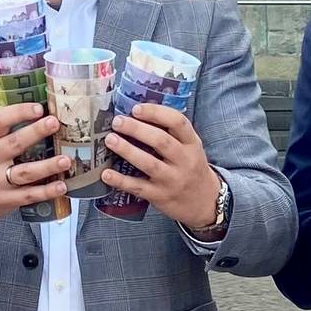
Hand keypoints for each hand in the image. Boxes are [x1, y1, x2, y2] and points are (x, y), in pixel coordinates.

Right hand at [0, 105, 70, 239]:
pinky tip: (61, 186)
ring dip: (47, 166)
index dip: (18, 113)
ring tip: (65, 160)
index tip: (38, 108)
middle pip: (14, 144)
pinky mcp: (5, 200)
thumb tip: (40, 111)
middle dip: (35, 132)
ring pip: (25, 172)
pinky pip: (29, 195)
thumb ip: (5, 130)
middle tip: (54, 123)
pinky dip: (46, 191)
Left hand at [99, 104, 223, 232]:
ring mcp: (172, 180)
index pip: (178, 122)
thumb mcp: (191, 148)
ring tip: (110, 140)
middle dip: (137, 129)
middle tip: (117, 122)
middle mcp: (185, 161)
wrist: (204, 202)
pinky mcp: (160, 196)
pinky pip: (138, 187)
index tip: (136, 108)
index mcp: (192, 144)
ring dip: (127, 150)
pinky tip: (106, 174)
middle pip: (161, 141)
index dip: (156, 113)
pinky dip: (121, 181)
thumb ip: (172, 133)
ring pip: (149, 163)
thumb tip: (136, 112)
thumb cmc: (191, 167)